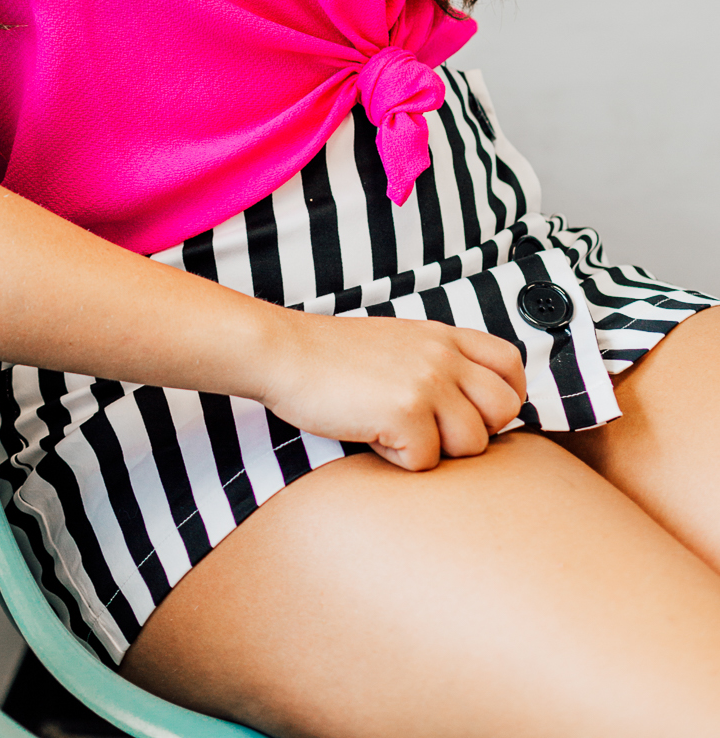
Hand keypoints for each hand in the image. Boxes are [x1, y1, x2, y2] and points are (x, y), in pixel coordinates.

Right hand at [256, 305, 526, 470]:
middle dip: (475, 431)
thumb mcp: (399, 342)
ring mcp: (426, 382)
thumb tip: (472, 406)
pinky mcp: (405, 412)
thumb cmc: (332, 355)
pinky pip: (428, 460)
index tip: (475, 413)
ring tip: (397, 430)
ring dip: (436, 449)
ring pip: (473, 443)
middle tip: (433, 431)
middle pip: (503, 410)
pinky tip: (374, 435)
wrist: (285, 352)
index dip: (504, 396)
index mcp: (443, 335)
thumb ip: (439, 363)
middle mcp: (442, 355)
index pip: (511, 364)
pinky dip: (400, 459)